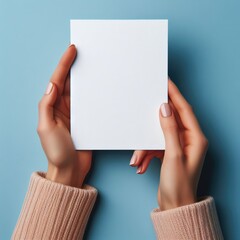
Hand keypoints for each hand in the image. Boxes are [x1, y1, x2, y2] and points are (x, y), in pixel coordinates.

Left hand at [37, 45, 91, 187]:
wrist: (70, 170)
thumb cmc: (56, 152)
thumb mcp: (46, 128)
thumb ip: (47, 106)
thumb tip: (52, 85)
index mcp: (53, 107)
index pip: (57, 80)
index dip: (64, 64)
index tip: (72, 50)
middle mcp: (64, 107)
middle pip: (69, 82)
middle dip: (76, 66)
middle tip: (85, 52)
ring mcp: (76, 113)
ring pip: (81, 91)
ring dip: (87, 78)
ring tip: (95, 65)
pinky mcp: (87, 120)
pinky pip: (91, 103)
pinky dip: (96, 94)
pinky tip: (102, 87)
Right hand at [130, 79, 207, 209]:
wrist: (175, 206)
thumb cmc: (179, 184)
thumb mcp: (173, 155)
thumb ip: (169, 130)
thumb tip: (165, 108)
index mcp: (195, 138)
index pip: (184, 109)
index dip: (175, 94)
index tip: (166, 82)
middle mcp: (188, 140)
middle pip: (171, 120)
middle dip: (155, 118)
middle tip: (146, 105)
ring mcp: (178, 146)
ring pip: (158, 135)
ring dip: (146, 146)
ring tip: (138, 159)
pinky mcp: (169, 153)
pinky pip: (155, 146)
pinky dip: (146, 154)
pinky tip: (140, 164)